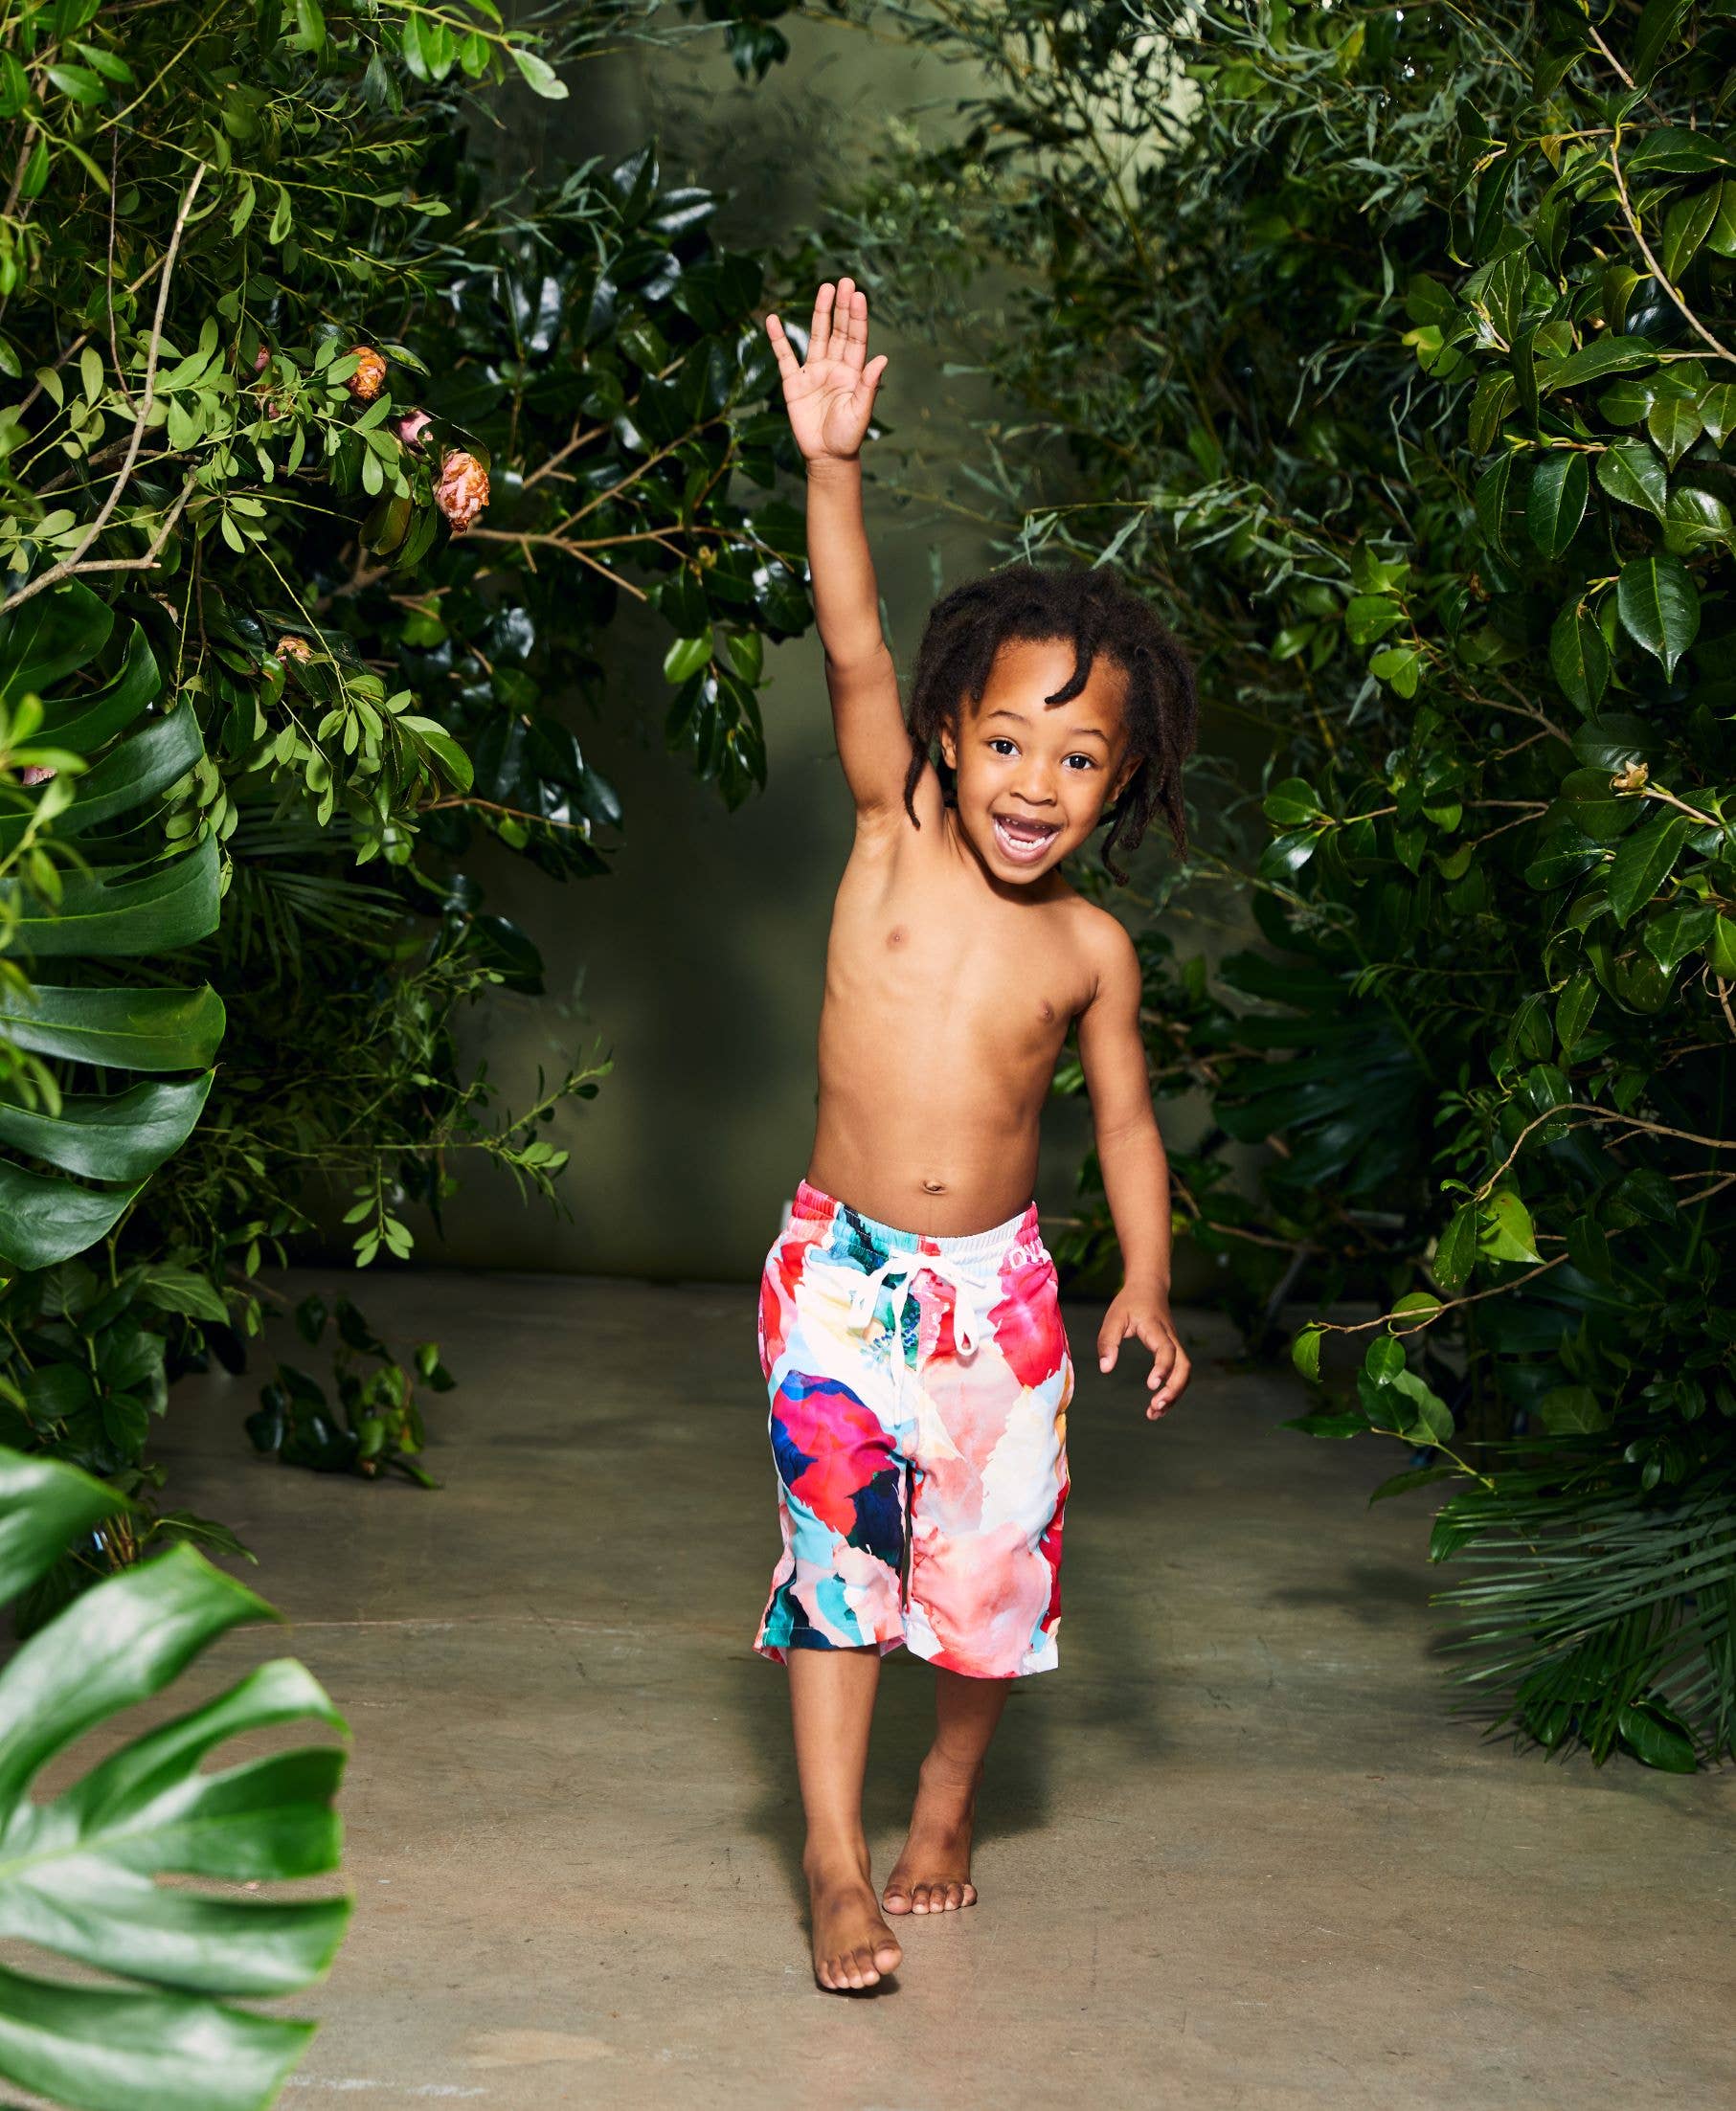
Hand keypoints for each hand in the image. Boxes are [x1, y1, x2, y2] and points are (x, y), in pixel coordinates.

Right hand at [764, 277, 887, 463]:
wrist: (826, 457)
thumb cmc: (848, 437)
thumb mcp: (861, 412)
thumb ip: (868, 386)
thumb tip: (882, 360)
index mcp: (853, 372)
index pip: (855, 338)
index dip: (856, 317)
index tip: (857, 295)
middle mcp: (834, 367)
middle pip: (838, 330)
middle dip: (841, 307)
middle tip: (844, 281)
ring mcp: (813, 373)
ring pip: (816, 336)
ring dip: (820, 313)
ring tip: (824, 289)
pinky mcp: (794, 383)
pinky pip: (785, 357)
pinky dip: (778, 339)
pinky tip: (773, 320)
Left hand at [1097, 1291, 1189, 1419]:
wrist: (1149, 1288)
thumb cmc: (1129, 1303)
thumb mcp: (1114, 1317)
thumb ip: (1108, 1342)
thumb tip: (1106, 1369)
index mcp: (1156, 1328)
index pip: (1167, 1350)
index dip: (1162, 1368)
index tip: (1151, 1385)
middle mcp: (1170, 1338)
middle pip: (1184, 1366)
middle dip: (1174, 1389)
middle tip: (1155, 1407)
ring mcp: (1175, 1345)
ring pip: (1184, 1373)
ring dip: (1174, 1395)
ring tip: (1154, 1413)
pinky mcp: (1174, 1352)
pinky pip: (1179, 1374)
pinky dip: (1172, 1391)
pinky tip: (1157, 1405)